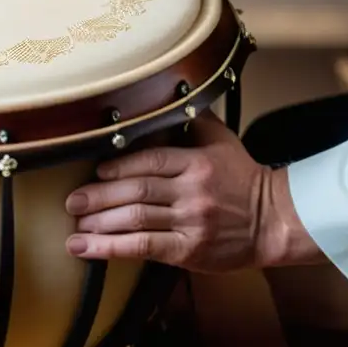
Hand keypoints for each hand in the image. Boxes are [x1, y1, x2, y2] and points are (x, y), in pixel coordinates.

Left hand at [64, 113, 321, 271]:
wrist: (275, 220)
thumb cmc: (242, 178)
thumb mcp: (221, 141)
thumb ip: (191, 121)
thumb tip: (163, 95)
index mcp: (196, 162)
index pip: (150, 161)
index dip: (119, 166)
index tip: (96, 171)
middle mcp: (192, 191)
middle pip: (137, 191)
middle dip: (99, 197)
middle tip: (72, 201)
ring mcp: (191, 223)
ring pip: (136, 220)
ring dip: (99, 224)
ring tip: (74, 226)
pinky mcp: (189, 251)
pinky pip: (144, 248)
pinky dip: (110, 249)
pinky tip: (86, 248)